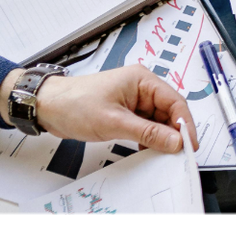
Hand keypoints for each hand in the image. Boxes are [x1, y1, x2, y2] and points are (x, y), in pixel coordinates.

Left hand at [20, 67, 195, 152]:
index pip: (175, 102)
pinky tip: (148, 151)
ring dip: (161, 138)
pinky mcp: (125, 112)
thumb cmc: (73, 103)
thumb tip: (174, 141)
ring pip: (158, 121)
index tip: (189, 145)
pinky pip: (145, 126)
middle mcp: (141, 88)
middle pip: (169, 112)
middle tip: (178, 154)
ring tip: (163, 154)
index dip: (185, 125)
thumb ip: (147, 133)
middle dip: (174, 133)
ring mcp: (133, 100)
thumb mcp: (113, 122)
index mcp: (142, 80)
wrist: (45, 106)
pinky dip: (148, 139)